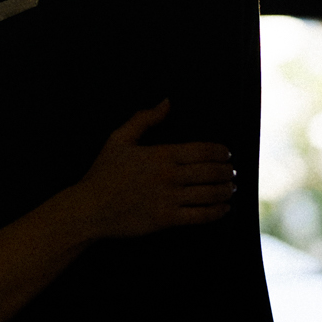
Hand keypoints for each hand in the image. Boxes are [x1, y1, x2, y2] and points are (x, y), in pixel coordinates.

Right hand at [71, 100, 236, 237]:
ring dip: (226, 191)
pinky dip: (217, 212)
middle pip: (211, 172)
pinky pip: (200, 216)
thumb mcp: (118, 139)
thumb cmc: (103, 173)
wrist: (89, 208)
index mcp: (161, 154)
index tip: (227, 154)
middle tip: (232, 172)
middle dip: (227, 172)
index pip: (203, 150)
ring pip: (210, 194)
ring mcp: (169, 199)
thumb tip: (167, 102)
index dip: (221, 152)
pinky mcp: (167, 220)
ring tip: (231, 189)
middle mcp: (169, 176)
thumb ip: (144, 119)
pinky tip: (224, 209)